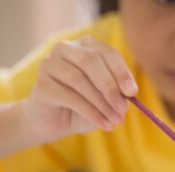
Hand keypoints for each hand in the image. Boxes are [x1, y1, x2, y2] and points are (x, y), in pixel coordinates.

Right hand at [23, 35, 137, 141]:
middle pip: (90, 61)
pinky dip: (90, 112)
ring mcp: (49, 64)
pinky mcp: (41, 84)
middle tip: (124, 109)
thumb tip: (129, 94)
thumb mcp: (105, 99)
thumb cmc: (83, 107)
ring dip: (101, 103)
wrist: (53, 122)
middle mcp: (65, 49)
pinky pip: (69, 96)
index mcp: (85, 45)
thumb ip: (117, 92)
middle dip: (110, 87)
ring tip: (115, 121)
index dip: (121, 72)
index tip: (133, 92)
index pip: (106, 52)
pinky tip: (103, 124)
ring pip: (79, 79)